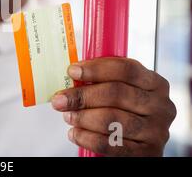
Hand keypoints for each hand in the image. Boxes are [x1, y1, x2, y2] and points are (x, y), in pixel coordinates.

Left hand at [51, 57, 175, 156]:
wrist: (138, 145)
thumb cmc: (124, 111)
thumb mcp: (121, 90)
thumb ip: (102, 80)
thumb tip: (72, 74)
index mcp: (155, 83)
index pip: (125, 69)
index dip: (96, 69)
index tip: (72, 71)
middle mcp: (161, 106)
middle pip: (116, 93)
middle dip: (82, 95)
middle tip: (60, 99)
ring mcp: (157, 131)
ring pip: (112, 119)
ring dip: (83, 117)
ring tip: (68, 116)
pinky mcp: (148, 153)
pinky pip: (110, 144)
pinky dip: (87, 138)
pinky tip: (75, 133)